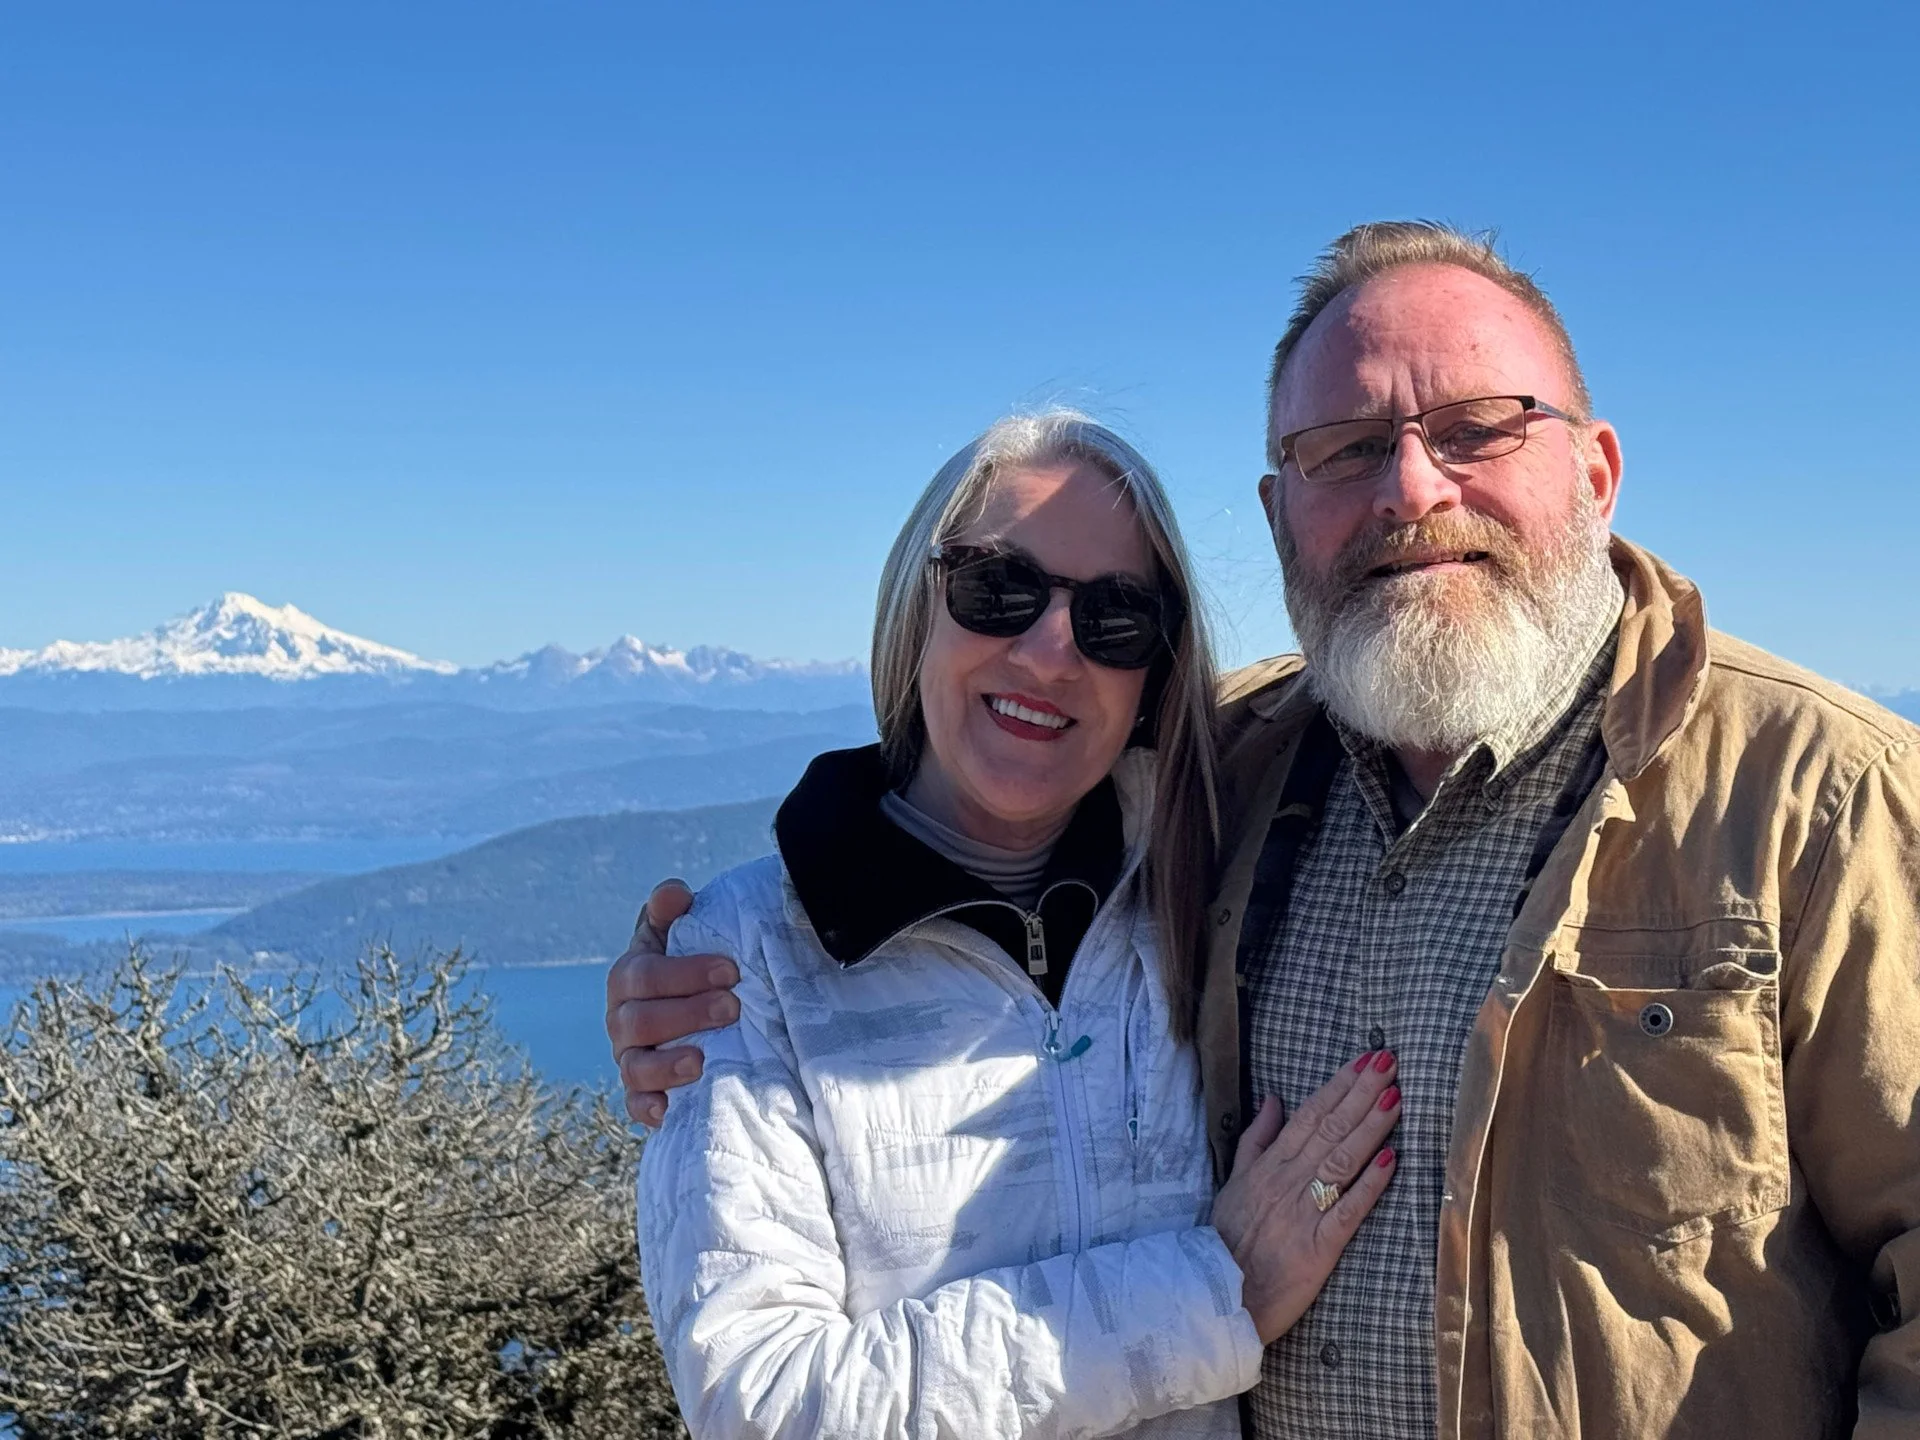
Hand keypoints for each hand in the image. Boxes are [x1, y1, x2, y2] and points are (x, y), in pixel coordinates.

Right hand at [605, 878, 739, 1126]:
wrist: (704, 1013)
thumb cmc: (693, 967)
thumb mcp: (682, 933)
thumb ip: (672, 909)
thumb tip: (674, 894)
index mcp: (629, 977)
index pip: (643, 975)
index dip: (683, 973)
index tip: (730, 970)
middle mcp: (622, 1020)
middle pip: (640, 1021)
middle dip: (686, 1014)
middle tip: (732, 1008)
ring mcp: (629, 1059)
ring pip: (635, 1067)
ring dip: (666, 1065)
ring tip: (701, 1060)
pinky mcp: (642, 1095)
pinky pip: (636, 1107)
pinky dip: (648, 1109)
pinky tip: (667, 1110)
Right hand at [1210, 1050, 1401, 1342]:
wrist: (1217, 1296)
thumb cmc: (1225, 1241)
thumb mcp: (1233, 1183)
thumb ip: (1255, 1141)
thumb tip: (1273, 1099)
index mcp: (1268, 1165)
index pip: (1308, 1115)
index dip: (1338, 1086)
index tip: (1364, 1060)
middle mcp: (1287, 1181)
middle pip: (1329, 1129)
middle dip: (1361, 1093)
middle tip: (1390, 1063)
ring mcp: (1304, 1212)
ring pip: (1341, 1160)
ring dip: (1371, 1127)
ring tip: (1396, 1097)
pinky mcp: (1319, 1246)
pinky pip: (1347, 1209)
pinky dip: (1370, 1184)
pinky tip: (1392, 1159)